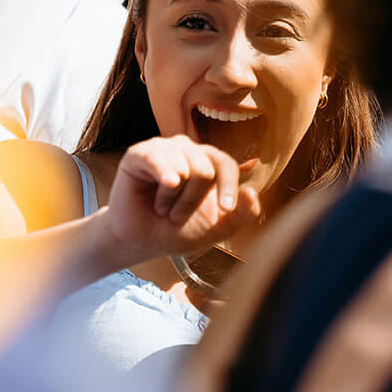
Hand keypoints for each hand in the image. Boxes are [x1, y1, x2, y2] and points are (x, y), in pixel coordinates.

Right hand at [102, 135, 260, 267]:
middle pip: (205, 169)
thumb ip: (243, 214)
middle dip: (192, 201)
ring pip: (183, 167)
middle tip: (176, 215)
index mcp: (210, 164)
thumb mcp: (217, 229)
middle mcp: (189, 150)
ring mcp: (164, 149)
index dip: (228, 187)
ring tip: (161, 207)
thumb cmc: (178, 231)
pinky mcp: (139, 154)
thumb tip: (252, 191)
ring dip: (173, 198)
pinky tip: (165, 185)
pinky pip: (156, 157)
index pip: (226, 165)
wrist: (141, 242)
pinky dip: (163, 174)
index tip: (225, 209)